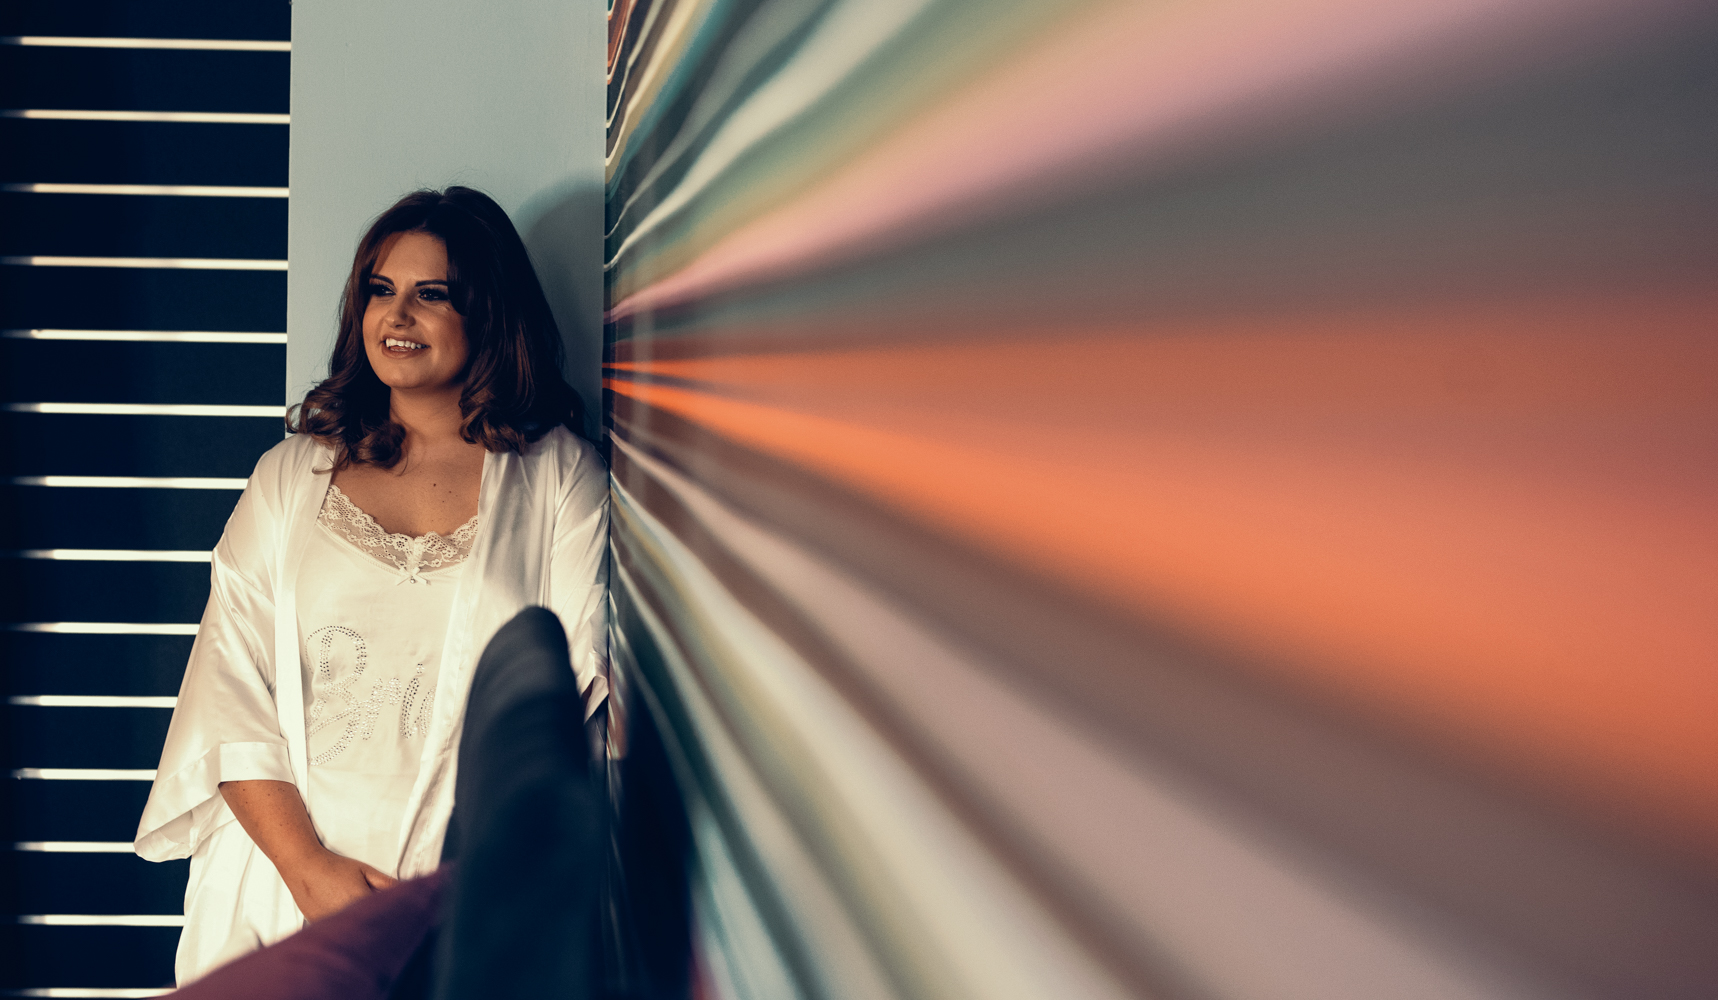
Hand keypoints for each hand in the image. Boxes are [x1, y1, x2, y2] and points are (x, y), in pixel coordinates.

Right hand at [281, 847, 398, 921]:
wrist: (304, 866)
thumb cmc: (335, 867)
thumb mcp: (365, 871)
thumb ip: (387, 883)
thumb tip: (406, 891)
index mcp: (360, 902)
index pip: (383, 916)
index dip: (393, 918)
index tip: (402, 920)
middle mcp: (344, 916)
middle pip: (367, 925)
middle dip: (377, 924)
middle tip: (387, 922)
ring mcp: (330, 923)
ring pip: (351, 930)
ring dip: (359, 928)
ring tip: (365, 921)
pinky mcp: (319, 926)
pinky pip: (337, 930)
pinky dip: (344, 928)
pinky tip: (347, 922)